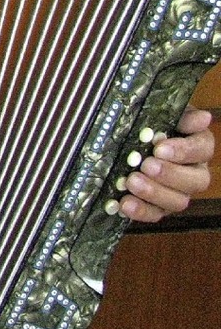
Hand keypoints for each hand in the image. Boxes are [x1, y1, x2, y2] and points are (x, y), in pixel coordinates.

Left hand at [120, 106, 214, 221]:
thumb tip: (204, 117)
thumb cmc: (153, 122)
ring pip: (177, 201)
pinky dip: (140, 210)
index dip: (183, 151)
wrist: (133, 138)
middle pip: (195, 181)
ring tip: (131, 182)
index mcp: (199, 146)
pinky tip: (124, 203)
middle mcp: (195, 172)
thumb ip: (182, 116)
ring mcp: (178, 193)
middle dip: (169, 174)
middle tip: (146, 165)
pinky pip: (155, 214)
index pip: (202, 149)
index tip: (159, 148)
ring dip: (154, 193)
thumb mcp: (164, 113)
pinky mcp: (160, 207)